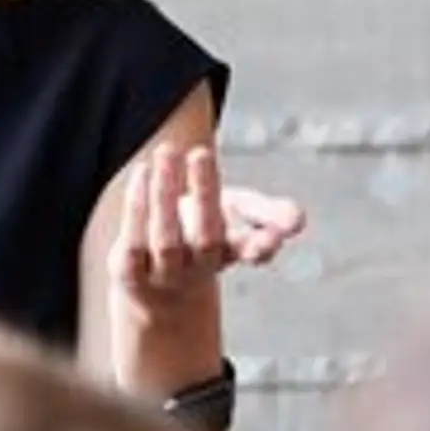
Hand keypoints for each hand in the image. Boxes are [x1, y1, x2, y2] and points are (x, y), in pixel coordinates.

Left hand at [111, 144, 306, 301]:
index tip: (275, 227)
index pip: (250, 248)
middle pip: (206, 238)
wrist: (154, 279)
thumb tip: (299, 220)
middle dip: (205, 195)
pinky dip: (137, 208)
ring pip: (166, 240)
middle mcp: (199, 265)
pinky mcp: (130, 271)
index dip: (262, 239)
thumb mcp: (238, 216)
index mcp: (231, 250)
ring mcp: (164, 272)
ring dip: (164, 194)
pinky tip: (140, 172)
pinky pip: (133, 242)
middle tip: (201, 152)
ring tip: (166, 151)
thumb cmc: (203, 232)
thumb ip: (268, 212)